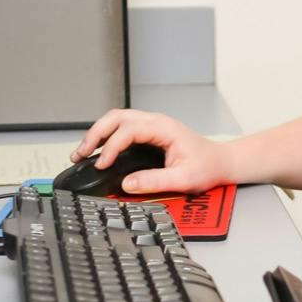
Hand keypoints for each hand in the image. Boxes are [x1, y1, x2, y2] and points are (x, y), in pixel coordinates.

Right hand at [73, 109, 229, 193]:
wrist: (220, 162)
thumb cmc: (207, 166)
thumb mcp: (184, 179)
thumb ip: (155, 181)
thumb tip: (127, 184)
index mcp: (164, 128)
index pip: (128, 130)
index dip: (111, 147)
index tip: (102, 165)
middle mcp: (155, 122)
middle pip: (116, 117)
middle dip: (95, 134)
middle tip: (81, 154)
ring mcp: (151, 125)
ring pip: (116, 119)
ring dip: (98, 133)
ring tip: (82, 152)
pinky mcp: (148, 132)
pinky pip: (122, 127)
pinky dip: (106, 136)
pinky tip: (98, 150)